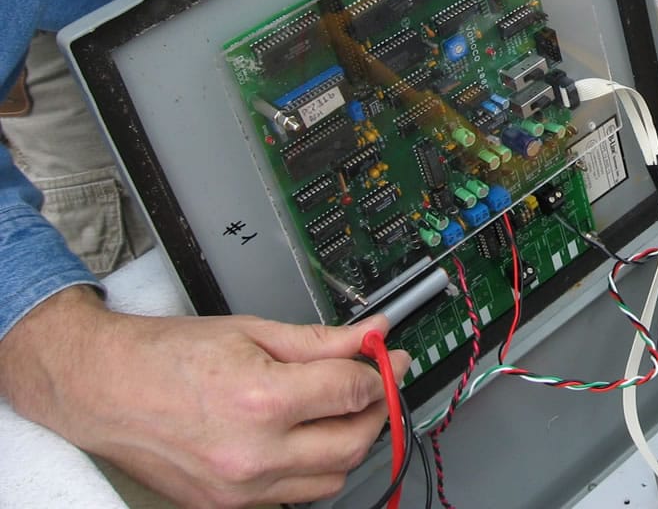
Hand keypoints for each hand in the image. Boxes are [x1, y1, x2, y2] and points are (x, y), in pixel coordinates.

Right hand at [0, 286, 410, 507]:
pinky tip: (303, 439)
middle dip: (377, 410)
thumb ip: (321, 341)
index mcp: (262, 401)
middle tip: (376, 383)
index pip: (354, 392)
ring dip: (349, 444)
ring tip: (340, 410)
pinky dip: (310, 470)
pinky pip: (293, 497)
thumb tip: (373, 334)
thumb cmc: (166, 356)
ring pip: (331, 479)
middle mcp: (253, 454)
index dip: (382, 371)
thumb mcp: (253, 332)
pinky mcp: (225, 507)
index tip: (389, 358)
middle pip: (353, 442)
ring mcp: (238, 490)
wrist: (103, 389)